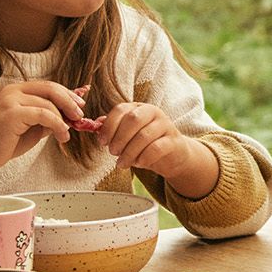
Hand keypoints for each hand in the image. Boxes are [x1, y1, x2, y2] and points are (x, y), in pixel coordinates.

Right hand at [0, 80, 83, 191]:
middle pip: (51, 88)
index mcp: (15, 91)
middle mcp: (12, 91)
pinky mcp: (13, 113)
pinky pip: (45, 115)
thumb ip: (47, 119)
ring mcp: (11, 100)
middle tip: (79, 115)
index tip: (79, 104)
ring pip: (49, 103)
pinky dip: (58, 125)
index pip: (47, 86)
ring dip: (63, 119)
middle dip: (70, 101)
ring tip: (66, 133)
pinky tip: (61, 135)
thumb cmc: (1, 144)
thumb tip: (69, 116)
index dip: (67, 94)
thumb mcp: (30, 127)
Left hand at [97, 101, 217, 198]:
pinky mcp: (175, 141)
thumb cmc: (146, 144)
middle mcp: (154, 112)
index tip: (103, 142)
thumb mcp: (128, 135)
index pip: (121, 110)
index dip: (109, 126)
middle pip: (133, 120)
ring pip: (144, 136)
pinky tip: (139, 163)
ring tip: (122, 163)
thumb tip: (96, 127)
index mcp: (139, 108)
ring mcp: (166, 125)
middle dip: (119, 138)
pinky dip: (143, 158)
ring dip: (129, 152)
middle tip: (113, 152)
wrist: (173, 155)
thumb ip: (113, 129)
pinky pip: (156, 148)